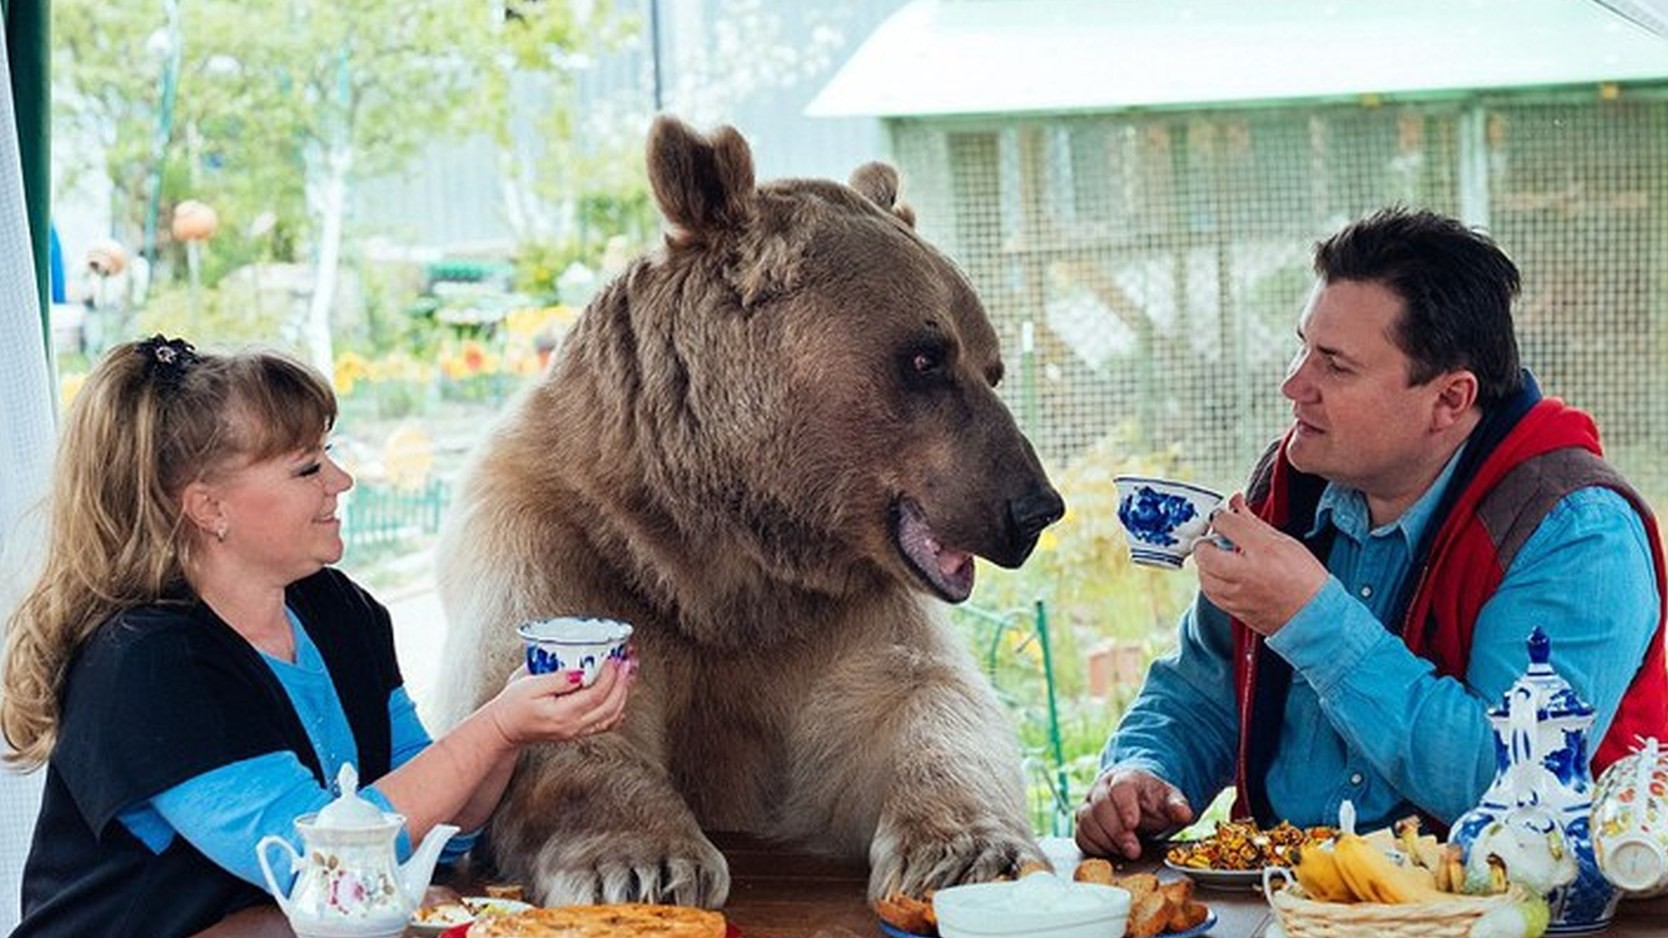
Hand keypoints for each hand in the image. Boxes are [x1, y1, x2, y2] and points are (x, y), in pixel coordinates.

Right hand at [485, 653, 636, 747]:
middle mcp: (573, 726)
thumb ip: (556, 679)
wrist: (505, 728)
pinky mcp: (577, 732)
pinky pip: (604, 724)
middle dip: (622, 682)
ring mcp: (576, 731)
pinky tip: (620, 697)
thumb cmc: (512, 705)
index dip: (610, 676)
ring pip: (611, 716)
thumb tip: (580, 673)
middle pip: (610, 706)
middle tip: (627, 662)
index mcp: (562, 714)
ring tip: (628, 674)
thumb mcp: (528, 685)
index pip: (596, 695)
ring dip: (623, 694)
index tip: (614, 659)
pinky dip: (617, 710)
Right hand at [1075, 766, 1192, 859]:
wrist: (1136, 799)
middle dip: (1117, 831)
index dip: (1124, 806)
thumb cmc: (1152, 800)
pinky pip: (1081, 836)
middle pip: (1101, 806)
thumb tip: (1184, 813)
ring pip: (1087, 821)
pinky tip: (1112, 850)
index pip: (1120, 788)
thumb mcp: (1170, 799)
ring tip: (1126, 851)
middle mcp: (1102, 789)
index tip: (1133, 824)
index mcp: (1126, 779)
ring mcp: (1089, 805)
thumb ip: (1177, 805)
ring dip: (1106, 841)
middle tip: (1134, 850)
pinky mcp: (1083, 822)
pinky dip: (1095, 847)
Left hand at [1191, 493, 1327, 635]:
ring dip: (1206, 562)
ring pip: (1203, 575)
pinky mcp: (1235, 610)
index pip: (1225, 523)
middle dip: (1205, 541)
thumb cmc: (1306, 579)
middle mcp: (1247, 574)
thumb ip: (1254, 522)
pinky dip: (1211, 581)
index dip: (1220, 516)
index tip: (1223, 517)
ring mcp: (1238, 595)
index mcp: (1264, 551)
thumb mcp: (1285, 542)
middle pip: (1205, 552)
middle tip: (1215, 539)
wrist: (1316, 615)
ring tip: (1219, 558)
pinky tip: (1222, 576)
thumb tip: (1236, 504)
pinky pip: (1210, 594)